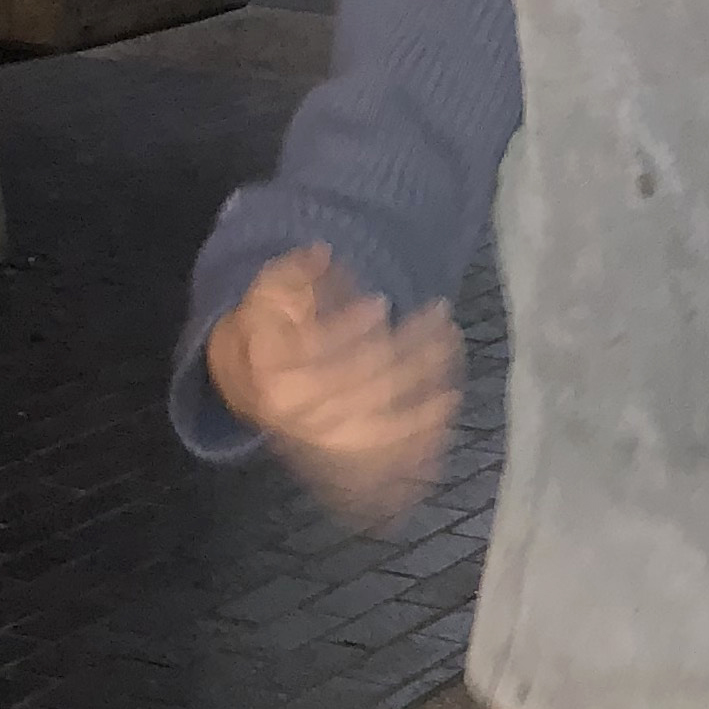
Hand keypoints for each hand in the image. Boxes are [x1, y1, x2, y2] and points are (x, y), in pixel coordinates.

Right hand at [206, 247, 460, 526]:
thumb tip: (321, 252)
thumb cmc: (267, 339)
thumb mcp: (264, 301)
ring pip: (388, 414)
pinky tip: (449, 396)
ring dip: (426, 381)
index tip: (381, 302)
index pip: (319, 357)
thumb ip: (291, 276)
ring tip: (452, 342)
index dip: (349, 328)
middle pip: (365, 384)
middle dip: (408, 350)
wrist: (255, 391)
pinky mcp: (353, 457)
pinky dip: (425, 425)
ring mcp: (334, 442)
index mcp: (278, 381)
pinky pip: (395, 445)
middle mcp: (307, 418)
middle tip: (440, 315)